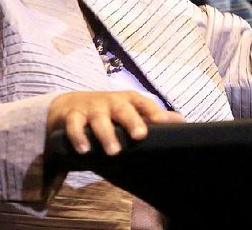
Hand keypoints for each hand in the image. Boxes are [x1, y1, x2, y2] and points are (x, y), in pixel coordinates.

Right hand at [47, 91, 185, 154]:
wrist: (69, 104)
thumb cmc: (108, 111)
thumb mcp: (130, 110)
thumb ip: (153, 117)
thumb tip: (182, 121)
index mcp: (128, 100)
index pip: (144, 104)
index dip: (155, 113)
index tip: (165, 123)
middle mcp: (111, 102)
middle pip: (123, 109)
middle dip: (132, 121)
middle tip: (139, 136)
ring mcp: (91, 108)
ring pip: (99, 119)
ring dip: (106, 134)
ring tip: (113, 150)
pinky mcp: (72, 116)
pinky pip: (74, 126)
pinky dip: (78, 137)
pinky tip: (84, 150)